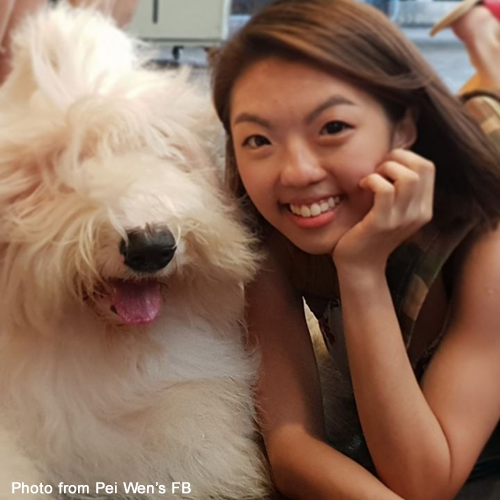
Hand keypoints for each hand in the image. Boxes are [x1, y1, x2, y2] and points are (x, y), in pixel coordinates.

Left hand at [333, 149, 434, 272]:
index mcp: (423, 208)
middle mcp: (418, 213)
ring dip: (385, 169)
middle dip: (397, 158)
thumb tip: (392, 157)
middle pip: (423, 167)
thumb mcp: (392, 210)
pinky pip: (385, 190)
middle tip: (377, 169)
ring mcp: (402, 219)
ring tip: (370, 179)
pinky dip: (372, 180)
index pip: (428, 167)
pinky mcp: (382, 223)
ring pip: (408, 177)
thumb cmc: (369, 232)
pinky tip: (361, 186)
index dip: (405, 157)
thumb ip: (399, 190)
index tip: (385, 166)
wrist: (358, 265)